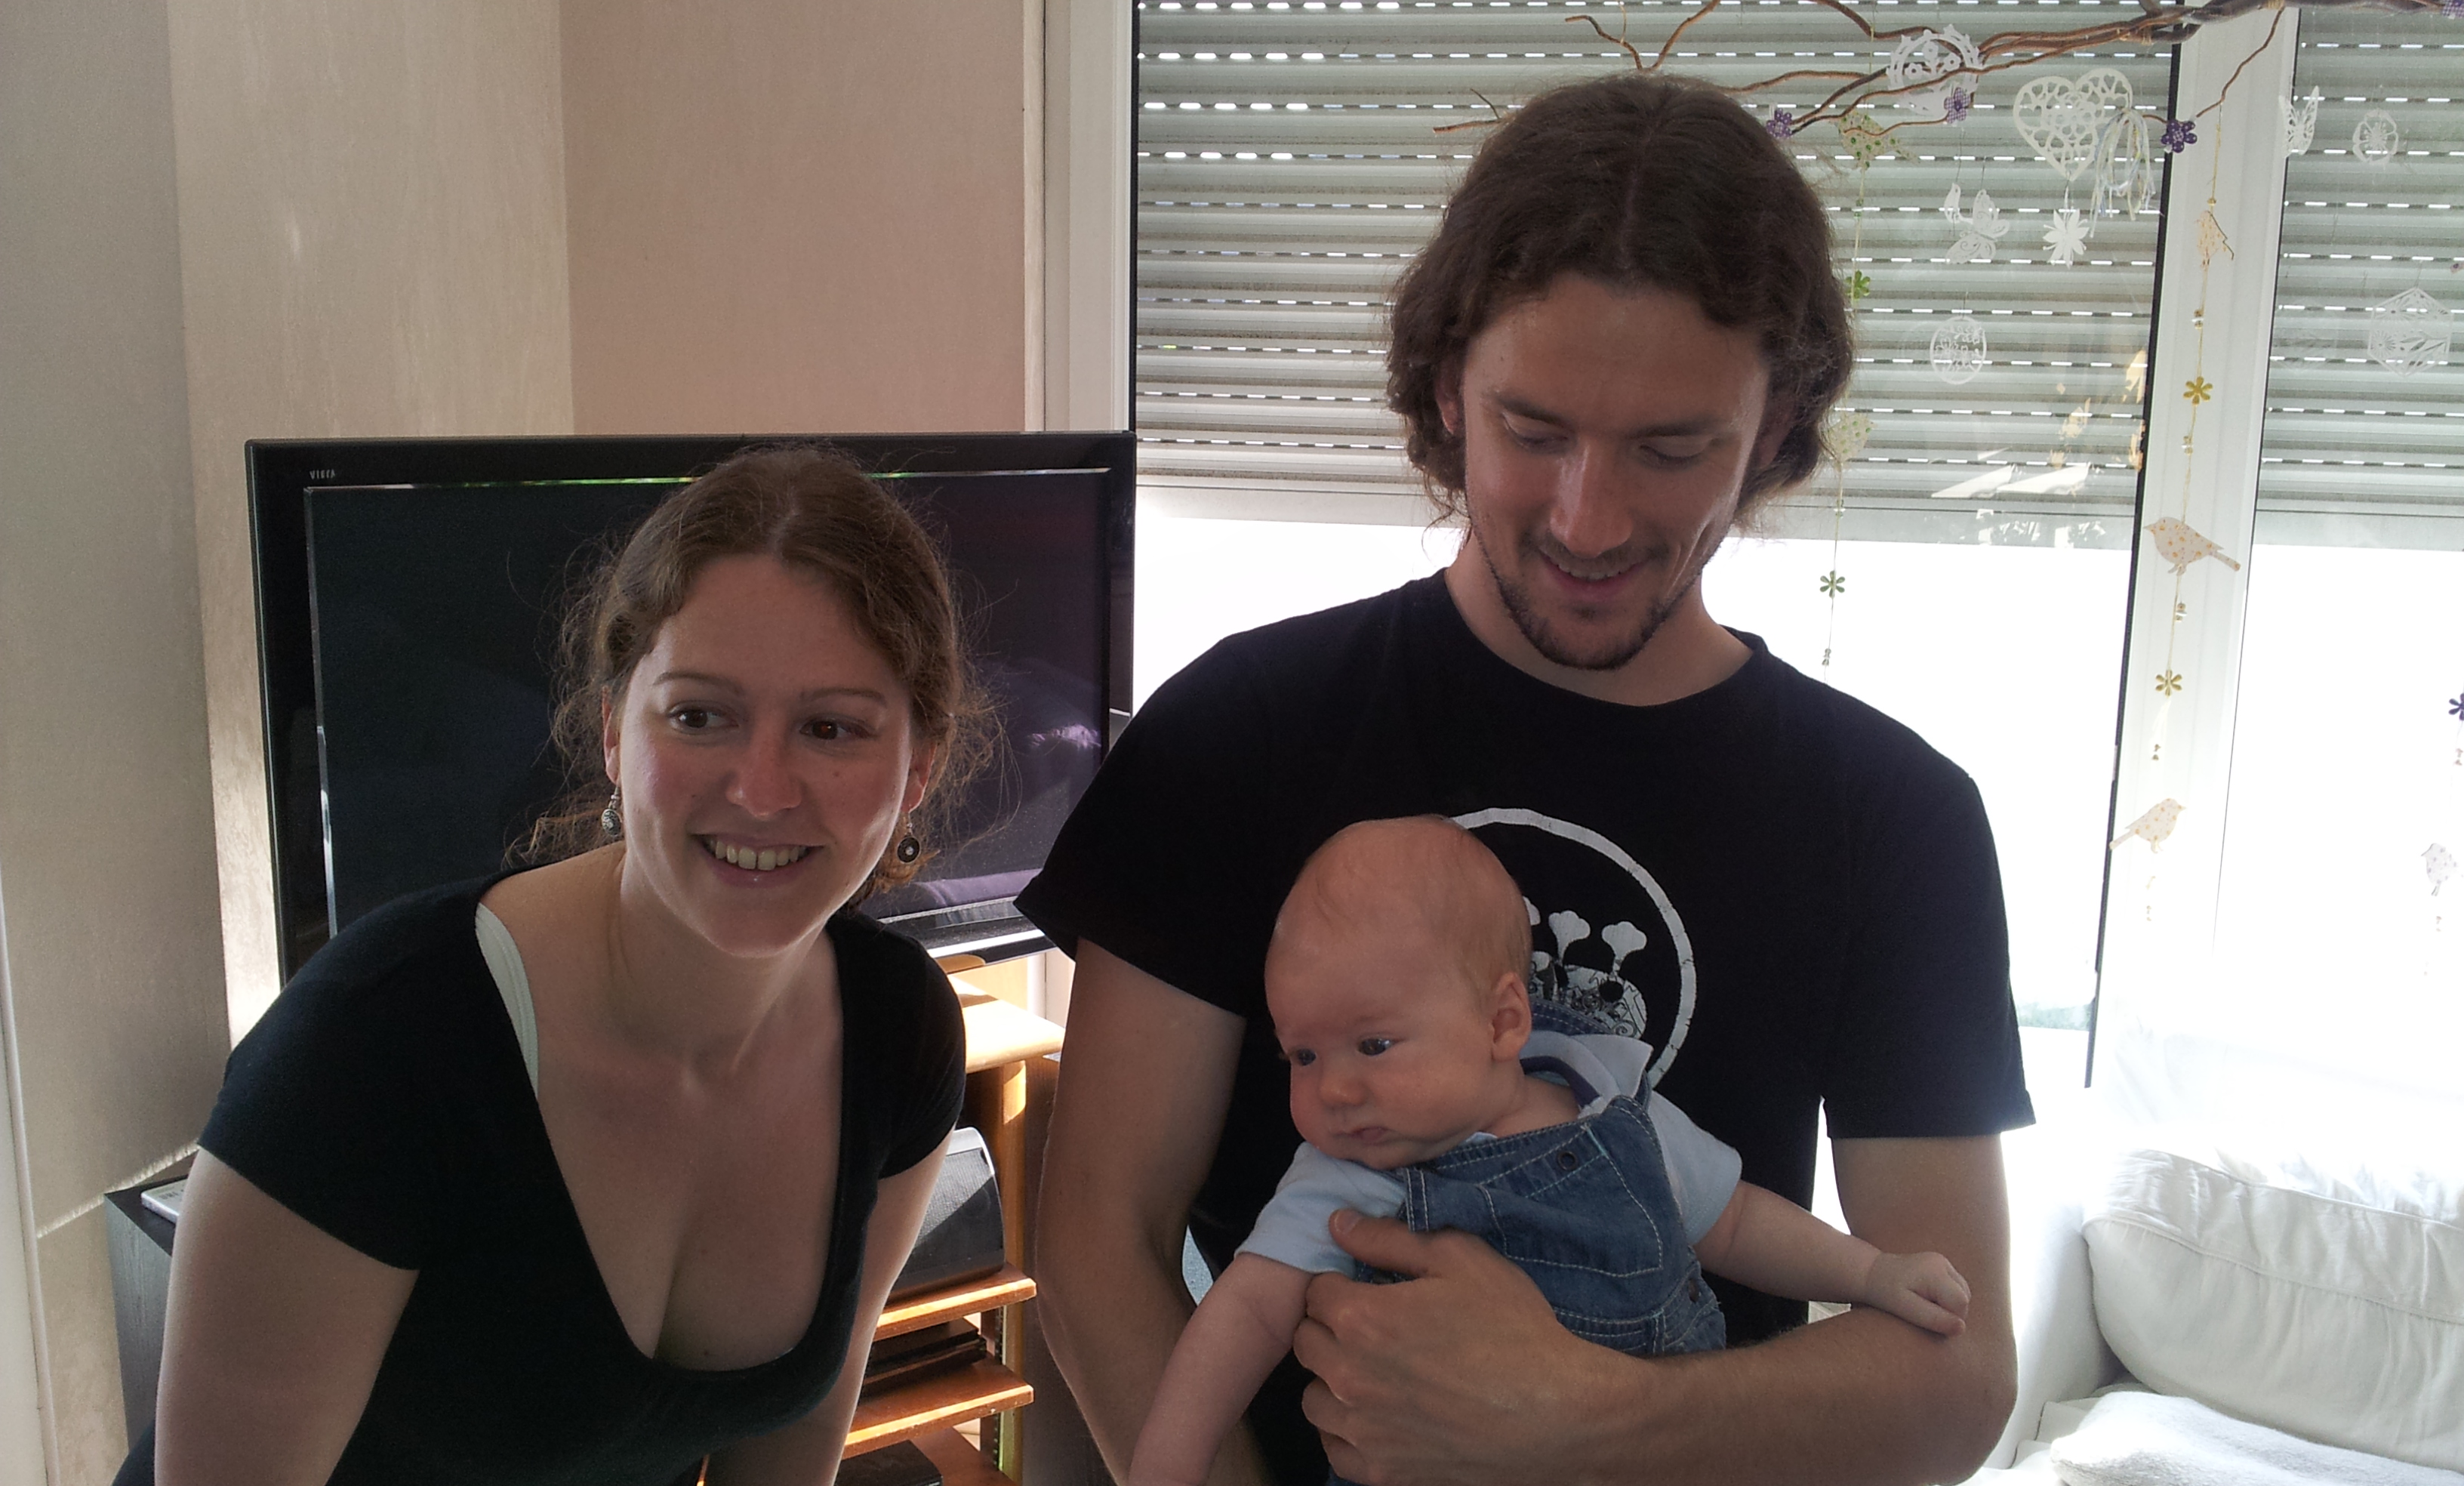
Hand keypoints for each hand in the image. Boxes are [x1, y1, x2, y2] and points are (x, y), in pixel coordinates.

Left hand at [1294, 1211, 1637, 1485]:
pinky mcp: (1380, 1472)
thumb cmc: (1514, 1332)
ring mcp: (1362, 1431)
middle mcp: (1348, 1377)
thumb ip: (1390, 1238)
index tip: (1373, 1291)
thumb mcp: (1461, 1260)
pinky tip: (1382, 1415)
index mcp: (1361, 1319)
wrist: (1557, 1416)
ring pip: (1315, 1397)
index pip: (1316, 1291)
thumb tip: (1338, 1223)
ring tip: (1378, 1371)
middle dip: (1334, 1327)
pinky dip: (1349, 1430)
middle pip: (1307, 1342)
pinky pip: (1335, 1447)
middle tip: (1378, 1328)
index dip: (1344, 1285)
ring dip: (1334, 1379)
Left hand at [1855, 1249, 1969, 1336]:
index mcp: (1935, 1272)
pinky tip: (1927, 1298)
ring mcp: (1943, 1262)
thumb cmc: (1885, 1293)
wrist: (1871, 1273)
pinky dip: (1947, 1298)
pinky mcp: (1941, 1265)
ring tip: (1922, 1304)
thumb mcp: (1904, 1308)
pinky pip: (1956, 1288)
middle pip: (1965, 1299)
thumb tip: (1961, 1328)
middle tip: (1921, 1311)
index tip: (1928, 1319)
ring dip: (1949, 1306)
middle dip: (1950, 1313)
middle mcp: (1942, 1263)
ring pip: (1963, 1294)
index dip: (1950, 1319)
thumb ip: (1933, 1318)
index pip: (1961, 1303)